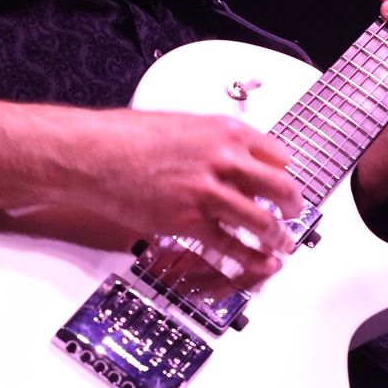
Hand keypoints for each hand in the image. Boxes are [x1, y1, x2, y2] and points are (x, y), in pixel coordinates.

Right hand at [65, 107, 302, 285]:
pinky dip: (250, 258)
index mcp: (225, 131)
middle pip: (281, 188)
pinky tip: (259, 262)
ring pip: (263, 221)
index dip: (286, 174)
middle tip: (293, 215)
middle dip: (293, 207)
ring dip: (278, 237)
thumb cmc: (127, 137)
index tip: (286, 185)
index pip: (279, 155)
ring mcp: (208, 193)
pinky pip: (231, 246)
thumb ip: (214, 142)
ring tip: (281, 244)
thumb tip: (231, 157)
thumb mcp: (184, 125)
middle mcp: (224, 160)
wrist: (94, 154)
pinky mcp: (189, 222)